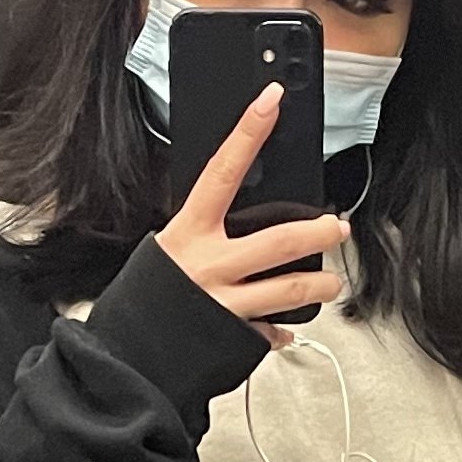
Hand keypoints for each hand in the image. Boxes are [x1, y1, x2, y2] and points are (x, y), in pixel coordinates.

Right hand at [153, 82, 344, 346]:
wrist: (123, 360)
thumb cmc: (143, 302)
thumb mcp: (166, 253)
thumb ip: (202, 235)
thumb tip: (234, 217)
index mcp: (188, 234)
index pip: (223, 172)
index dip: (248, 134)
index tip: (271, 101)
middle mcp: (209, 266)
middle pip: (279, 240)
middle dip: (318, 232)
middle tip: (337, 227)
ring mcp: (225, 305)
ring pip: (290, 290)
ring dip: (320, 284)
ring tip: (331, 281)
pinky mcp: (235, 339)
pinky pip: (272, 333)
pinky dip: (283, 330)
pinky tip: (286, 328)